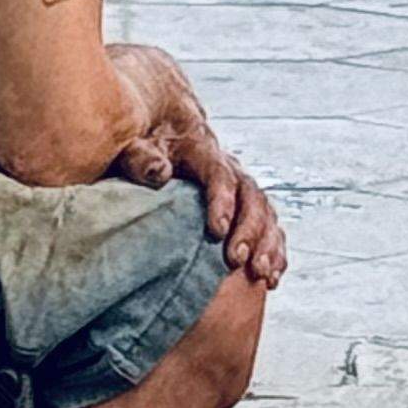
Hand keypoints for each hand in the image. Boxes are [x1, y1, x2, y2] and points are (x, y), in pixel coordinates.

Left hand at [111, 55, 287, 284]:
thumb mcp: (133, 144)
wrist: (155, 130)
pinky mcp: (243, 207)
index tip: (217, 230)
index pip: (219, 173)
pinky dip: (274, 251)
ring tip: (261, 275)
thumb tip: (159, 172)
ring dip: (267, 244)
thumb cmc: (138, 141)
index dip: (221, 201)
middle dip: (250, 229)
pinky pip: (268, 227)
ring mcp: (239, 187)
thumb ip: (141, 157)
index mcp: (200, 148)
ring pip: (266, 212)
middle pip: (251, 195)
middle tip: (237, 260)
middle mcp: (227, 166)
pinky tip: (271, 278)